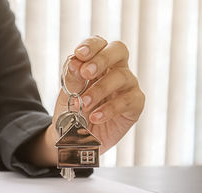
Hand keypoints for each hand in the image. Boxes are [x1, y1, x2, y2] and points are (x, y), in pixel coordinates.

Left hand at [50, 36, 144, 153]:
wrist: (75, 139)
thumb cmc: (72, 112)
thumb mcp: (66, 94)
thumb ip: (71, 78)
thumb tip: (75, 61)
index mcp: (97, 62)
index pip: (99, 43)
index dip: (91, 45)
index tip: (79, 54)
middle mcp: (115, 69)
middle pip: (119, 50)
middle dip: (102, 59)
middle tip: (86, 73)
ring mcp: (127, 86)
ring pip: (122, 76)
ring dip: (100, 89)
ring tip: (84, 104)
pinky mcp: (135, 105)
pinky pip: (128, 101)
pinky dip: (110, 109)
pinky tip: (95, 117)